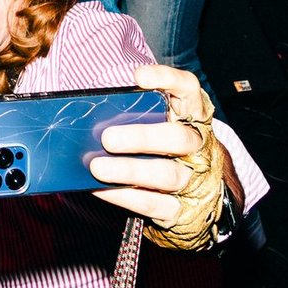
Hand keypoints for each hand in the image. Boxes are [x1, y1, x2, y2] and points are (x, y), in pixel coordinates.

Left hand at [86, 62, 226, 248]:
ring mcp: (195, 180)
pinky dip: (125, 196)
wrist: (201, 196)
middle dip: (142, 137)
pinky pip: (155, 204)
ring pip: (168, 174)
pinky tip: (101, 189)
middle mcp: (199, 146)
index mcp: (193, 116)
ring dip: (130, 170)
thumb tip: (86, 114)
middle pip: (177, 138)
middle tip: (107, 138)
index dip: (168, 80)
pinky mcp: (184, 210)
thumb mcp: (160, 124)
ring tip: (97, 167)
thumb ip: (134, 115)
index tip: (139, 77)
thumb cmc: (166, 148)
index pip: (189, 90)